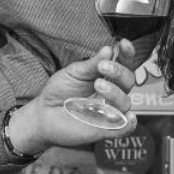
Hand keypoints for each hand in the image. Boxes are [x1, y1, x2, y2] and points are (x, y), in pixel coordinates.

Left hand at [8, 43, 139, 151]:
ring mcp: (109, 111)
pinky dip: (129, 124)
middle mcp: (112, 94)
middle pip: (128, 82)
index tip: (123, 43)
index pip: (124, 64)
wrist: (43, 113)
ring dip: (116, 92)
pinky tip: (129, 118)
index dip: (127, 54)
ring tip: (98, 84)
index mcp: (107, 77)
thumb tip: (109, 49)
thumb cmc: (60, 91)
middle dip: (119, 72)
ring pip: (125, 103)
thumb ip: (91, 64)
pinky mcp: (104, 129)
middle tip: (103, 67)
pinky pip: (123, 129)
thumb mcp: (74, 73)